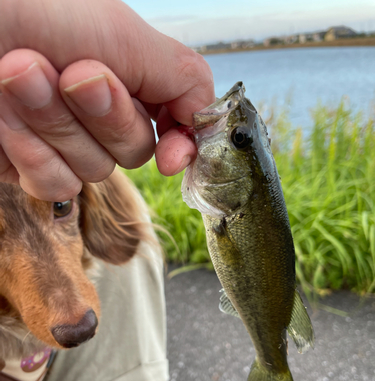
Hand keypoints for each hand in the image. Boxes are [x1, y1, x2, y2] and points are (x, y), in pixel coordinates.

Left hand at [0, 0, 214, 200]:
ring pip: (94, 171)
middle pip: (135, 152)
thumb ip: (183, 80)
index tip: (172, 155)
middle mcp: (103, 115)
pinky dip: (33, 153)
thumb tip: (206, 123)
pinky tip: (5, 118)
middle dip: (104, 115)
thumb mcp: (126, 35)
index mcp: (132, 80)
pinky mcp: (32, 165)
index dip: (180, 145)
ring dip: (57, 125)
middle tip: (71, 71)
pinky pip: (57, 186)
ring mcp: (68, 143)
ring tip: (17, 72)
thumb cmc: (38, 8)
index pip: (177, 128)